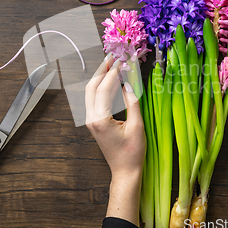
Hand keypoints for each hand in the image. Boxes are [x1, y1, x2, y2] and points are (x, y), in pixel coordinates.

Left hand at [84, 54, 145, 224]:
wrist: (124, 171)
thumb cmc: (132, 153)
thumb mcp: (137, 126)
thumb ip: (132, 102)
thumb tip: (128, 83)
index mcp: (100, 119)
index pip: (105, 88)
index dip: (114, 72)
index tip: (122, 59)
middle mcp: (91, 118)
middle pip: (92, 86)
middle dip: (102, 69)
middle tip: (113, 56)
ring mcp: (90, 120)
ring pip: (90, 92)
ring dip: (100, 76)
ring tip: (111, 63)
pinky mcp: (93, 122)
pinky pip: (94, 99)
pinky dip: (101, 86)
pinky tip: (110, 80)